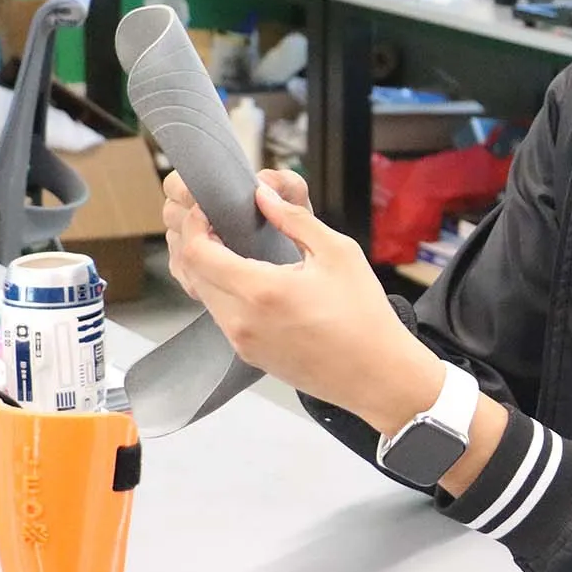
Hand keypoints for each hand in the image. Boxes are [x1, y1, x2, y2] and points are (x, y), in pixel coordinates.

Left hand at [176, 179, 443, 428]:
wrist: (377, 374)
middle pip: (194, 274)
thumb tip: (263, 197)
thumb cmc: (364, 315)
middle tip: (222, 225)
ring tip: (240, 253)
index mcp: (260, 290)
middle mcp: (242, 321)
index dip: (195, 225)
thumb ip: (295, 219)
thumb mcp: (338, 253)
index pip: (198, 252)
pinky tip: (256, 285)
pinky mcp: (250, 356)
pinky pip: (223, 319)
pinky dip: (227, 296)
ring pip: (206, 298)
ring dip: (213, 271)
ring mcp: (243, 343)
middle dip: (200, 244)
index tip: (209, 211)